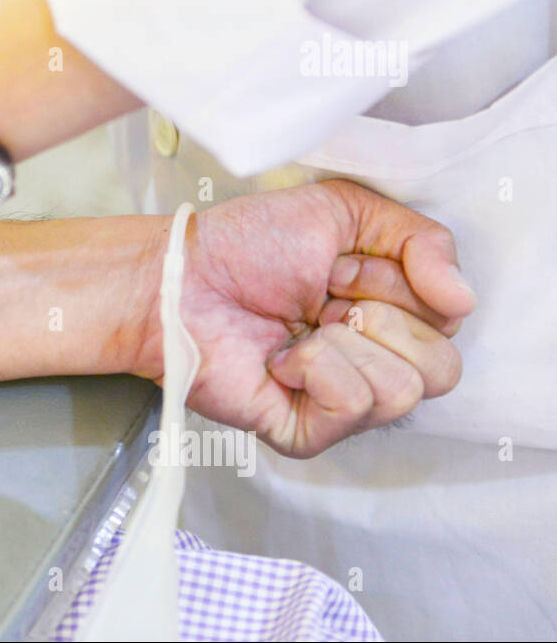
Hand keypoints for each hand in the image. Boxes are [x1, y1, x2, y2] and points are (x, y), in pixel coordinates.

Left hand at [146, 180, 475, 456]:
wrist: (178, 277)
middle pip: (443, 368)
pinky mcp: (307, 432)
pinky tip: (282, 359)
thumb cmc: (246, 244)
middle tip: (323, 298)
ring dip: (347, 343)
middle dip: (382, 316)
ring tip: (301, 327)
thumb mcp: (346, 210)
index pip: (450, 318)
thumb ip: (422, 240)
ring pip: (406, 391)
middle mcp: (372, 364)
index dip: (399, 283)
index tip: (341, 266)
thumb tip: (464, 301)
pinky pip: (355, 406)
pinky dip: (319, 369)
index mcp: (388, 315)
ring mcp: (341, 404)